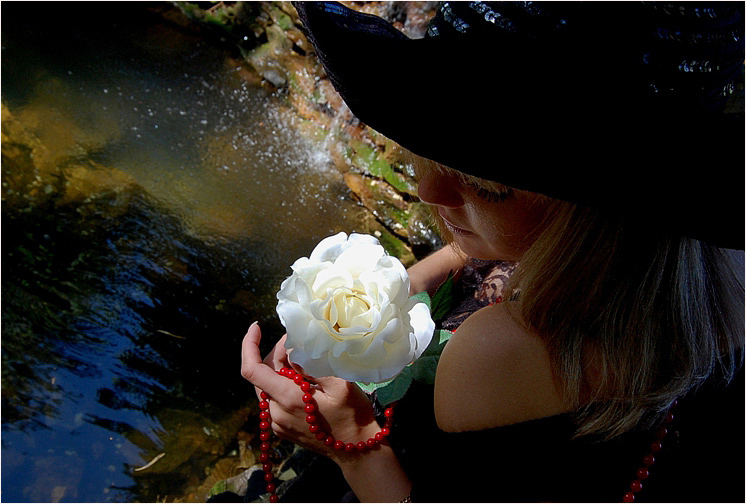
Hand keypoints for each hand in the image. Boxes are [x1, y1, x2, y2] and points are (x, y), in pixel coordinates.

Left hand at [240, 322, 380, 461]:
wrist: (357, 452)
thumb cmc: (352, 415)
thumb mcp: (339, 384)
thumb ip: (312, 365)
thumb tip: (293, 349)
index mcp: (287, 399)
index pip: (252, 370)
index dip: (249, 345)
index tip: (257, 327)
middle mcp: (275, 413)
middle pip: (260, 374)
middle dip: (275, 353)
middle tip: (299, 343)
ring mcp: (276, 423)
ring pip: (266, 386)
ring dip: (279, 368)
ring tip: (303, 359)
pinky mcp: (281, 428)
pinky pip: (274, 399)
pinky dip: (283, 383)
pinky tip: (303, 380)